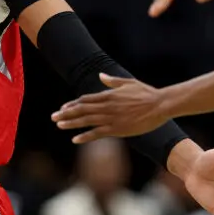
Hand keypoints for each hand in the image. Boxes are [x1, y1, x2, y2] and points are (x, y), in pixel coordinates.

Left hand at [51, 74, 167, 142]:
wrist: (160, 105)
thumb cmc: (146, 93)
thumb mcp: (128, 83)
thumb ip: (112, 81)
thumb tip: (101, 75)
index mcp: (108, 95)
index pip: (85, 99)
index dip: (73, 104)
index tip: (63, 107)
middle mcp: (107, 106)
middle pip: (82, 110)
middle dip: (66, 113)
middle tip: (53, 116)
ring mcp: (111, 118)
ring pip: (86, 121)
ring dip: (71, 123)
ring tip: (59, 125)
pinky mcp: (117, 129)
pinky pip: (97, 133)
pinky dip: (85, 136)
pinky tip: (75, 139)